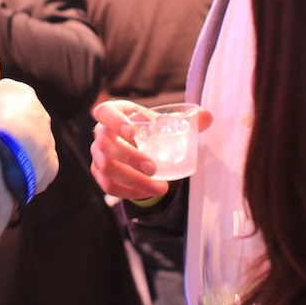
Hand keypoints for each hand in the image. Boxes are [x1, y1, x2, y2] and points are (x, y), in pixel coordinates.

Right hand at [0, 48, 57, 193]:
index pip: (8, 100)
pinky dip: (18, 172)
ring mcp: (46, 143)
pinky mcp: (48, 167)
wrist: (7, 149)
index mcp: (26, 97)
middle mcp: (41, 118)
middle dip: (1, 133)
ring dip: (8, 153)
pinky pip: (31, 169)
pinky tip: (2, 175)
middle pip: (18, 124)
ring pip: (24, 148)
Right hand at [91, 100, 213, 199]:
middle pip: (106, 145)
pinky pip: (109, 186)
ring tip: (160, 187)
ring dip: (133, 179)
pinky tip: (147, 192)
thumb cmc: (147, 128)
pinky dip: (129, 191)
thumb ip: (187, 120)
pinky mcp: (99, 173)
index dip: (115, 121)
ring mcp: (97, 154)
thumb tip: (208, 116)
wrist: (135, 143)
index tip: (132, 131)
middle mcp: (100, 133)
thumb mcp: (163, 121)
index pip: (105, 112)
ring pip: (107, 168)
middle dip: (130, 158)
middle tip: (154, 168)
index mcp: (113, 112)